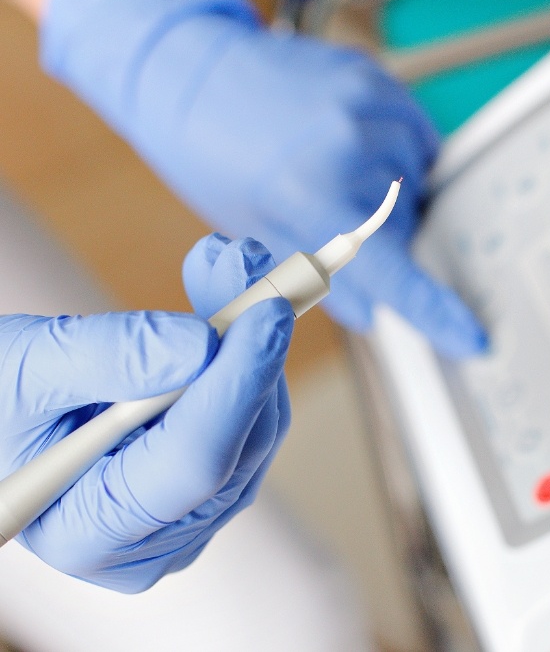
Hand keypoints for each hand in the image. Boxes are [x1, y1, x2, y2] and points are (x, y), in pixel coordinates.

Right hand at [0, 236, 292, 591]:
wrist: (14, 422)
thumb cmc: (6, 404)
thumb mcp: (28, 369)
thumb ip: (108, 358)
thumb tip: (202, 345)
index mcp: (92, 530)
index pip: (194, 462)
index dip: (236, 384)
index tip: (266, 312)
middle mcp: (156, 539)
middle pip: (240, 443)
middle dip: (252, 347)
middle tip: (249, 267)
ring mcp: (192, 517)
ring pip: (258, 428)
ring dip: (254, 343)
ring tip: (231, 272)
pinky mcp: (213, 485)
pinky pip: (253, 420)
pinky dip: (247, 359)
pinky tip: (226, 317)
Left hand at [41, 0, 486, 357]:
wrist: (192, 75)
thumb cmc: (213, 161)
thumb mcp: (256, 235)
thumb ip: (320, 280)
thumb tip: (373, 312)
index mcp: (308, 195)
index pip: (388, 268)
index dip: (434, 310)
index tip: (474, 337)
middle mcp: (347, 146)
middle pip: (407, 223)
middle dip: (384, 237)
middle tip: (334, 215)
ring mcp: (367, 103)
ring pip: (417, 180)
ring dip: (392, 194)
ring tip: (336, 175)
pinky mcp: (376, 77)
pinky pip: (417, 135)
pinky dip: (399, 154)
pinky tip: (357, 150)